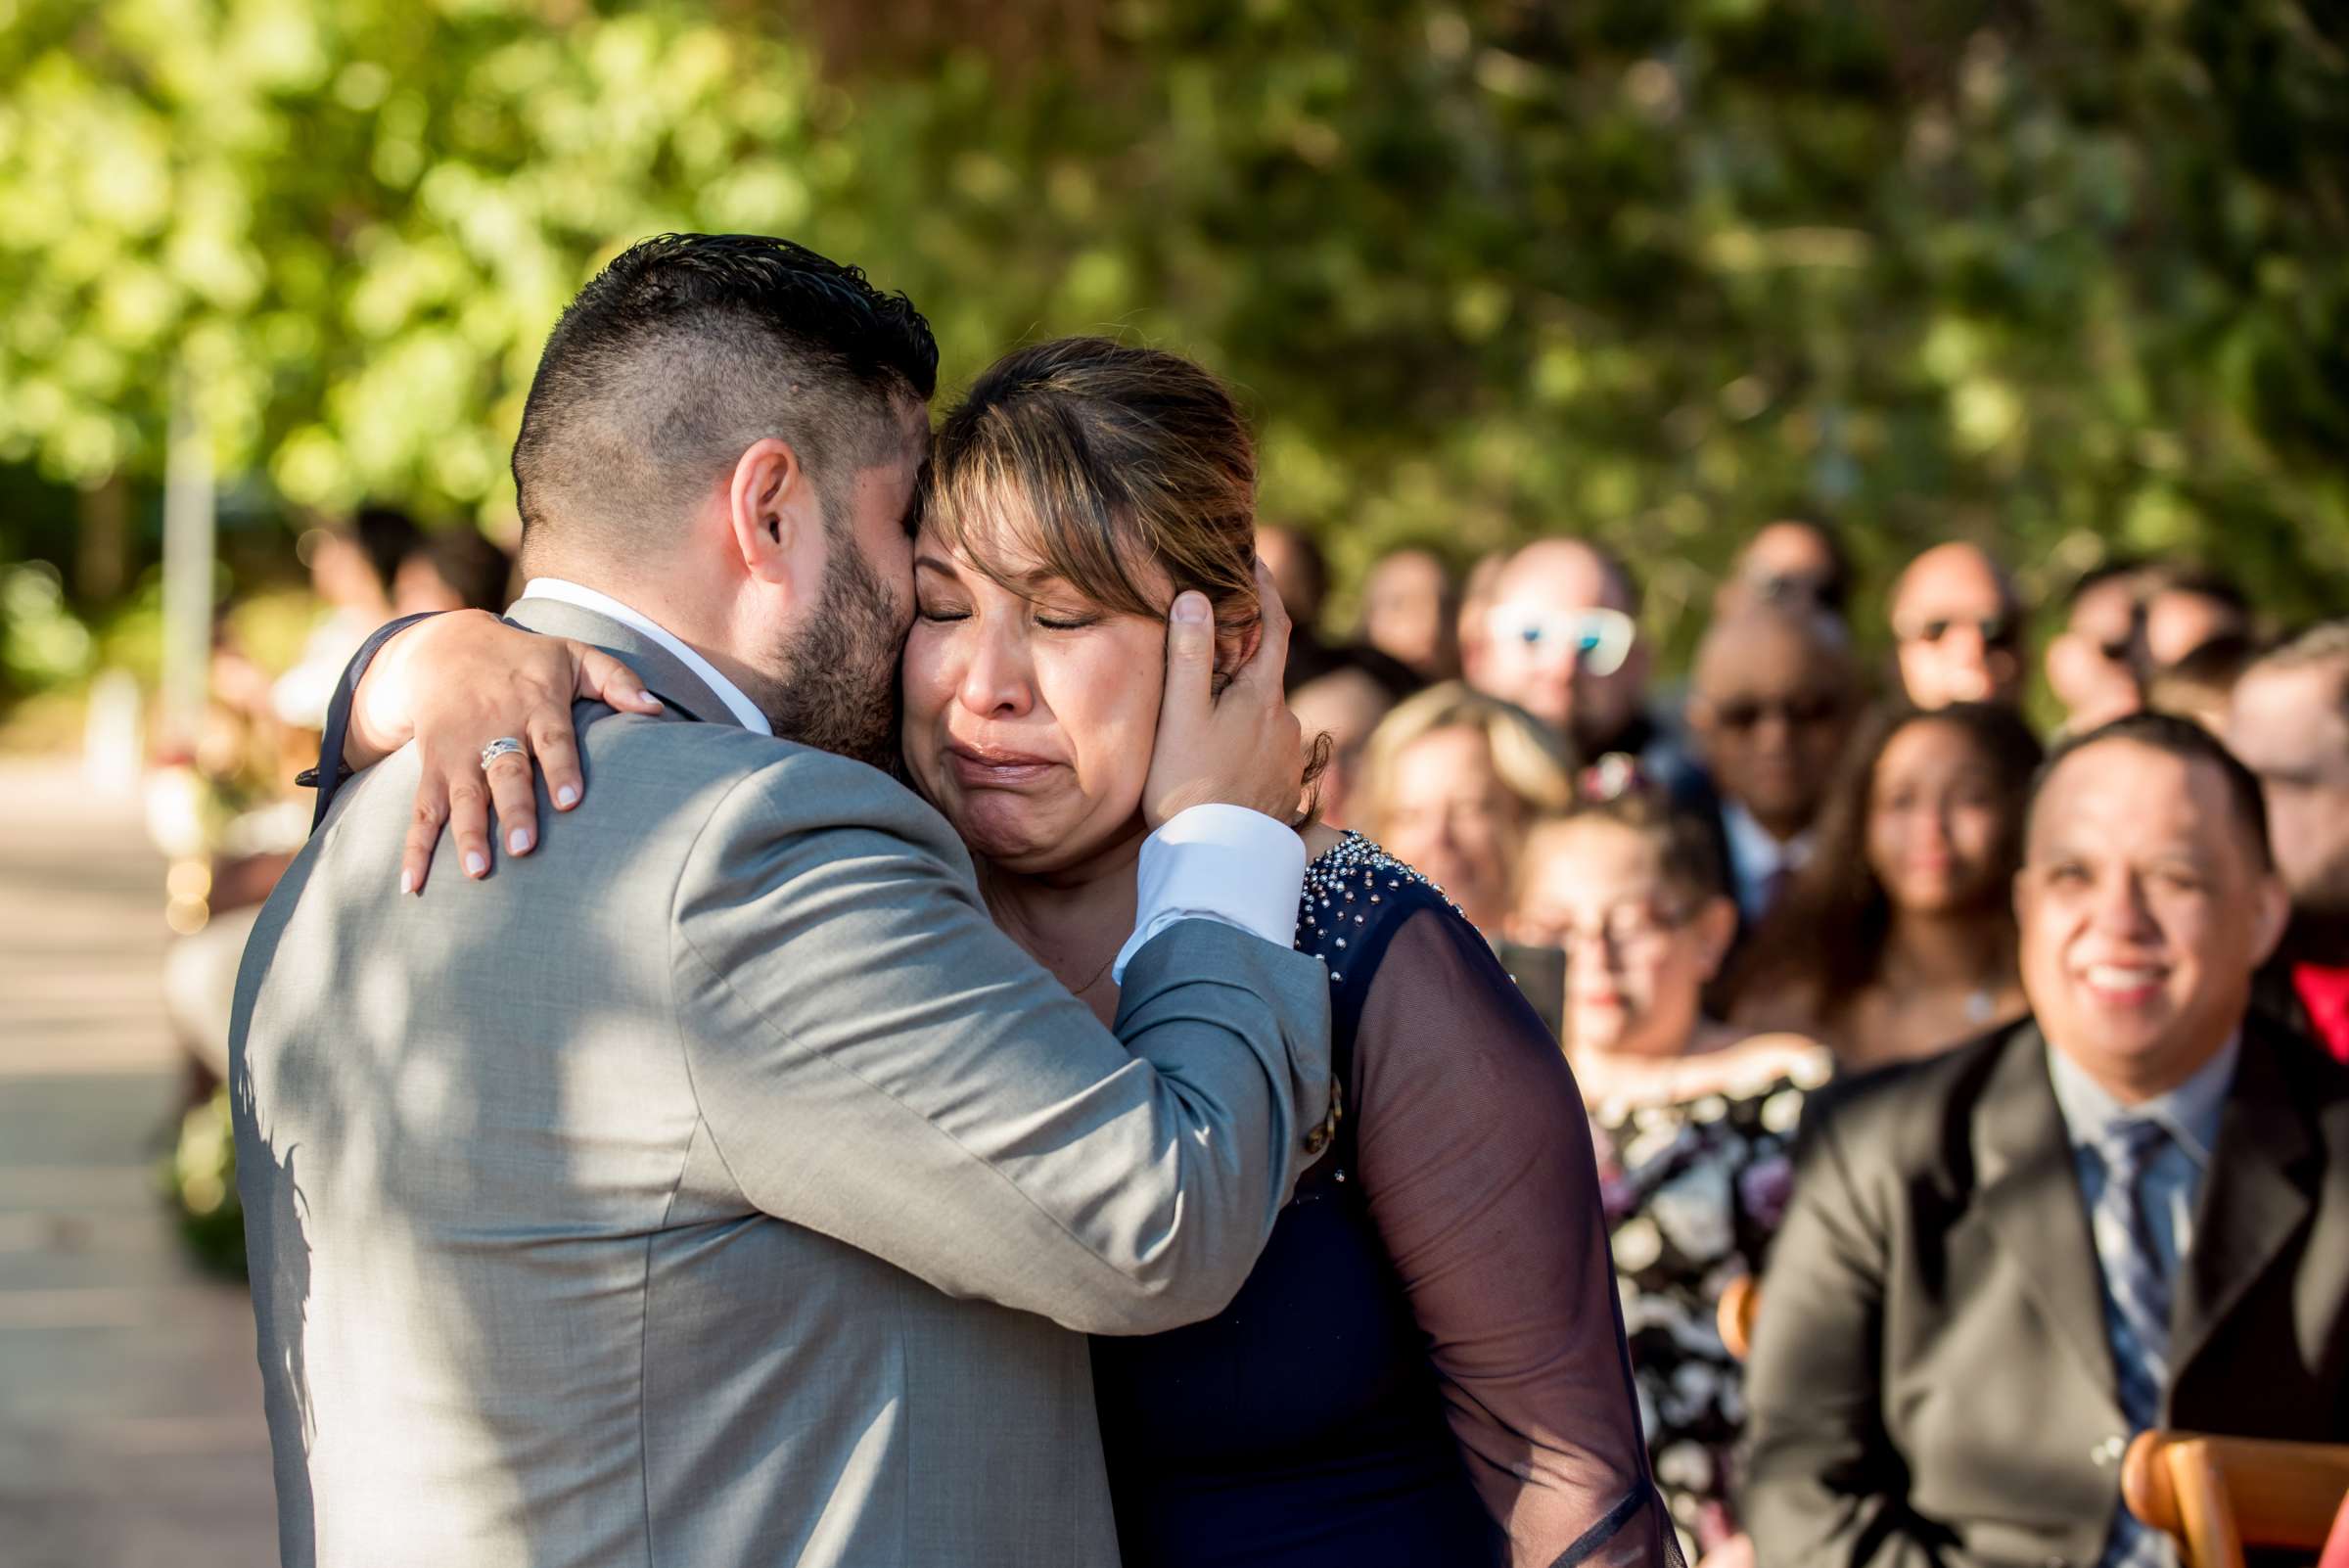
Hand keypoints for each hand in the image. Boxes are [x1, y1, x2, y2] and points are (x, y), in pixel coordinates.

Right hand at [353, 611, 663, 893]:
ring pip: (462, 797)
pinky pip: (421, 811)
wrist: (445, 648)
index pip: (552, 738)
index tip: (570, 800)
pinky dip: (414, 849)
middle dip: (514, 810)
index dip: (561, 767)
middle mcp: (495, 731)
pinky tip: (414, 885)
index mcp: (535, 706)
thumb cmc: (525, 661)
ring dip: (467, 834)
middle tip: (524, 848)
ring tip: (477, 872)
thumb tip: (656, 709)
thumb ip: (616, 679)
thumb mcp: (573, 655)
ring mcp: (459, 754)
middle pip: (505, 773)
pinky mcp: (431, 769)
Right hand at [1142, 560, 1305, 828]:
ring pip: (1263, 714)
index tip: (1252, 560)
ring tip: (1203, 714)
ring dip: (1240, 706)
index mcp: (1262, 696)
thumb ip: (1187, 654)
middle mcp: (1286, 722)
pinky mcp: (1283, 788)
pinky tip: (1217, 758)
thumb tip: (1196, 596)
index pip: (1274, 625)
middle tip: (1207, 643)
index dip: (1265, 589)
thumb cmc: (1187, 786)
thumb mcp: (1179, 715)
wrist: (1216, 861)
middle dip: (1242, 655)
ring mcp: (1288, 758)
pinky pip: (1264, 749)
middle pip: (1266, 672)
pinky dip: (1244, 740)